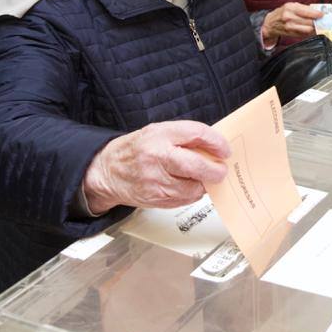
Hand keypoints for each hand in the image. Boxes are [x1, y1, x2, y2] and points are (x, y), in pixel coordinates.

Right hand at [82, 120, 230, 213]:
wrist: (107, 171)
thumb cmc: (136, 150)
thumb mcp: (159, 132)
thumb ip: (185, 137)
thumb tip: (215, 147)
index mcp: (159, 135)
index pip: (196, 134)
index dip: (216, 142)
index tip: (225, 150)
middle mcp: (156, 157)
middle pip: (195, 165)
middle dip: (214, 170)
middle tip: (221, 170)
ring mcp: (154, 181)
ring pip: (192, 188)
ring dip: (203, 184)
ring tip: (201, 177)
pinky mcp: (155, 199)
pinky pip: (184, 199)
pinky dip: (191, 193)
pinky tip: (185, 186)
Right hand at [262, 2, 323, 40]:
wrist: (270, 23)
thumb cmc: (282, 12)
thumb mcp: (291, 6)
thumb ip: (304, 8)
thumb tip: (317, 11)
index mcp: (290, 7)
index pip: (307, 11)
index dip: (317, 14)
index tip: (322, 15)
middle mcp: (289, 17)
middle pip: (309, 21)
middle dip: (317, 21)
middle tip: (322, 20)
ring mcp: (289, 27)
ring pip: (308, 29)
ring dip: (314, 27)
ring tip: (317, 25)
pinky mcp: (291, 34)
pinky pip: (304, 34)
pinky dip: (309, 32)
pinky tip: (311, 29)